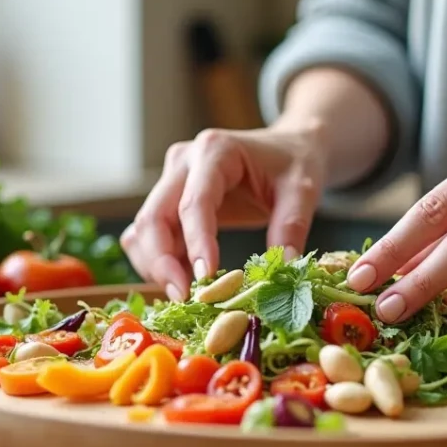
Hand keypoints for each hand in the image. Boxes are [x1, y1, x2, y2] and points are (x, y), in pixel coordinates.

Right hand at [121, 123, 325, 301]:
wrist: (288, 148)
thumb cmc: (294, 163)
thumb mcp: (303, 189)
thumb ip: (292, 225)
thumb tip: (285, 268)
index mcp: (215, 151)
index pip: (194, 202)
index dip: (196, 242)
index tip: (205, 278)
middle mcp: (183, 163)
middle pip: (153, 216)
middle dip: (162, 262)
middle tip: (185, 298)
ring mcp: (172, 181)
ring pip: (143, 230)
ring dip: (156, 266)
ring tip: (186, 295)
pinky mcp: (169, 202)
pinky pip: (148, 237)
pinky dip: (158, 262)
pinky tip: (183, 282)